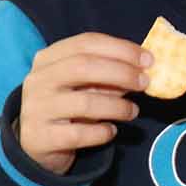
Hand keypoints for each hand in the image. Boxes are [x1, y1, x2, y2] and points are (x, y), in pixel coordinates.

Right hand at [16, 32, 147, 175]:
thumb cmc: (68, 105)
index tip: (148, 59)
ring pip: (85, 102)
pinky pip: (80, 134)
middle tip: (145, 83)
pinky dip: (102, 132)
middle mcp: (38, 80)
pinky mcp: (40, 138)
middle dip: (121, 72)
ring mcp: (37, 109)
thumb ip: (108, 74)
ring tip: (132, 111)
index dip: (120, 48)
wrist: (36, 143)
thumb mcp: (84, 84)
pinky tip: (110, 131)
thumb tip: (145, 68)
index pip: (85, 43)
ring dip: (118, 106)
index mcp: (48, 58)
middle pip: (83, 66)